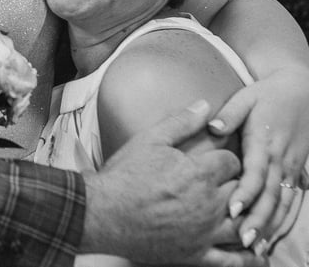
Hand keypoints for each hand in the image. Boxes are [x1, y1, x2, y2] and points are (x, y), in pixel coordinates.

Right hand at [81, 100, 266, 265]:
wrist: (103, 212)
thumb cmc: (124, 176)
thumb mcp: (149, 140)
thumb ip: (180, 122)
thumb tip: (205, 105)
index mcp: (199, 174)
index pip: (232, 163)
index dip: (227, 160)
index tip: (221, 162)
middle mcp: (209, 204)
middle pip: (242, 192)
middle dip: (239, 186)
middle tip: (231, 184)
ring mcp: (204, 233)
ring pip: (243, 226)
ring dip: (248, 218)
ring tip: (244, 212)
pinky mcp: (196, 255)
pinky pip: (232, 261)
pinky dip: (247, 258)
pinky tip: (252, 252)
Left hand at [208, 67, 308, 252]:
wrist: (301, 90)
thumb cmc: (267, 94)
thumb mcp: (246, 97)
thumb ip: (229, 114)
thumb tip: (212, 126)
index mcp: (264, 141)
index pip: (256, 172)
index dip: (245, 192)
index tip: (232, 210)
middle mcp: (280, 158)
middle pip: (270, 195)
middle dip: (257, 219)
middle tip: (242, 240)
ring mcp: (292, 166)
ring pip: (284, 202)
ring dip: (271, 225)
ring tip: (255, 247)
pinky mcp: (298, 170)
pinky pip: (292, 199)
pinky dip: (284, 219)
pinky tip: (272, 236)